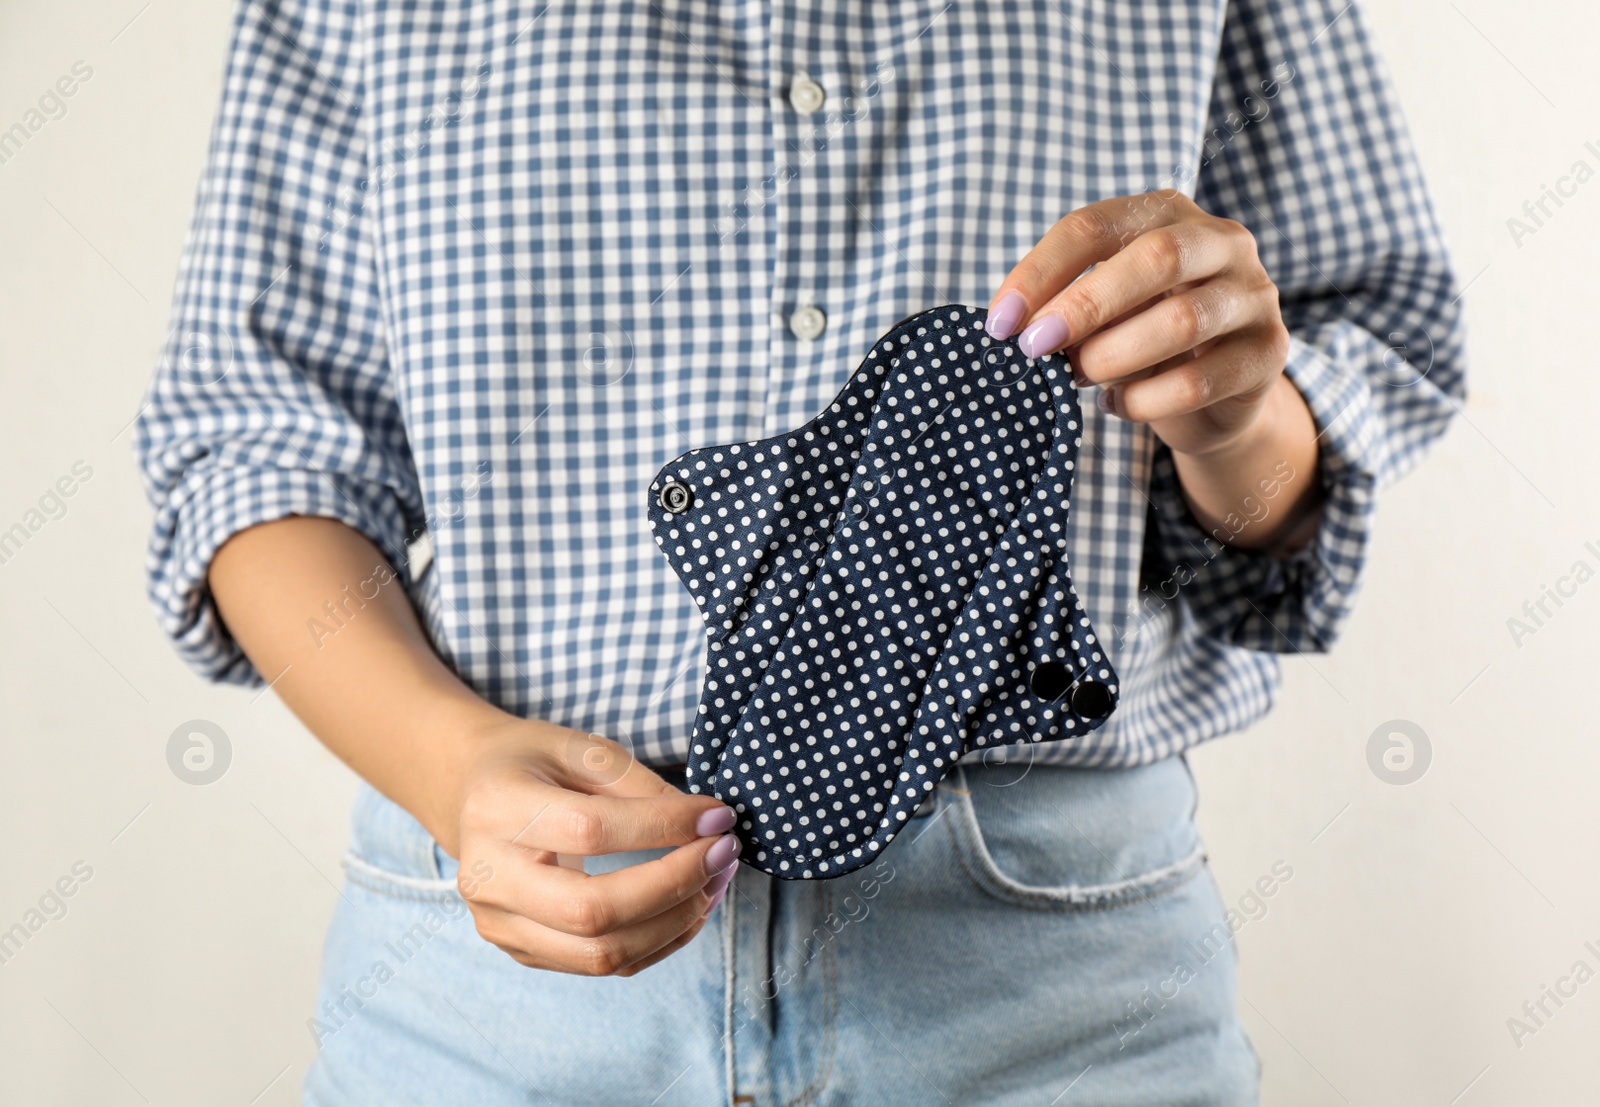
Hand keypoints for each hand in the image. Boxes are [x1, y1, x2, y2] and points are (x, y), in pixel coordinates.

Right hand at [450, 716, 740, 976]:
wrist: (471, 792)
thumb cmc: (532, 763)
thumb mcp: (580, 748)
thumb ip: (639, 785)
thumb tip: (703, 825)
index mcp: (498, 809)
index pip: (590, 831)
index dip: (663, 827)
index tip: (717, 816)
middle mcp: (488, 876)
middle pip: (592, 910)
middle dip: (675, 885)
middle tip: (724, 853)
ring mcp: (499, 923)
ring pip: (600, 954)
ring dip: (675, 922)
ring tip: (716, 881)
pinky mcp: (520, 950)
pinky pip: (600, 965)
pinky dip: (658, 942)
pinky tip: (690, 907)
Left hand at [984, 191, 1292, 458]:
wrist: (1216, 395)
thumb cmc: (1143, 337)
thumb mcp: (1102, 310)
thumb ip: (1065, 306)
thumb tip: (1012, 327)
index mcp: (1167, 213)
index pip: (1095, 225)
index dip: (1040, 272)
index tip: (999, 322)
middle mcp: (1221, 241)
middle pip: (1153, 258)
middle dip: (1084, 306)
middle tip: (1036, 347)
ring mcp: (1253, 294)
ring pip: (1181, 320)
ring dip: (1113, 356)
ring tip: (1078, 379)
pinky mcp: (1268, 352)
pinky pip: (1200, 380)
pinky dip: (1145, 400)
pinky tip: (1118, 405)